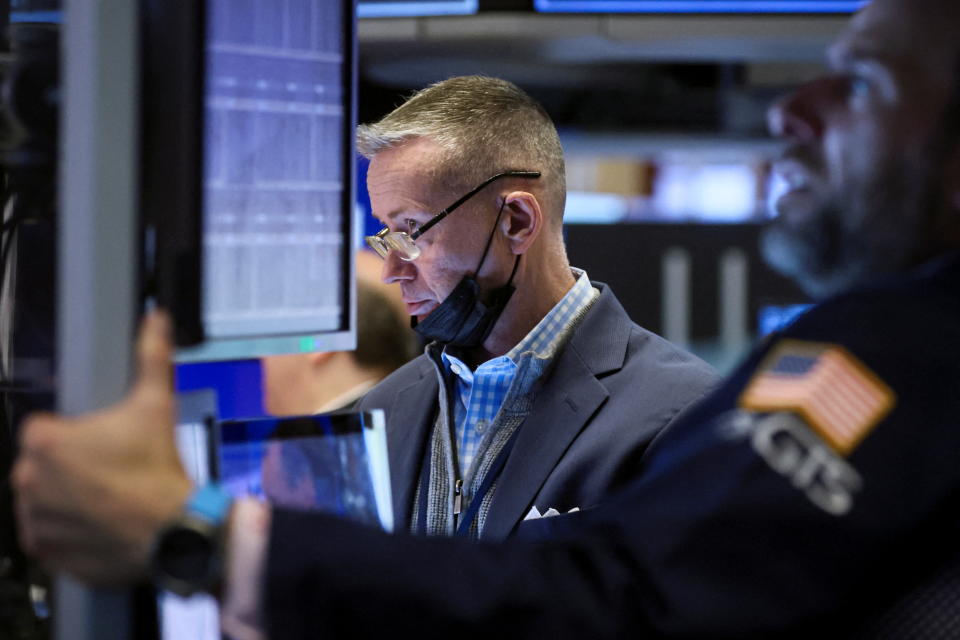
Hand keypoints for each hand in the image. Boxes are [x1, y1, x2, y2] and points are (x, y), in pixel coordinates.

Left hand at [13, 310, 192, 586]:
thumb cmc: (157, 469)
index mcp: (44, 442)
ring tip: (107, 497)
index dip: (77, 435)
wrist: (171, 528)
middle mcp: (28, 479)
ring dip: (66, 497)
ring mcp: (33, 517)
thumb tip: (156, 321)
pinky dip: (66, 530)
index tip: (102, 443)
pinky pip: (46, 535)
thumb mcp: (156, 403)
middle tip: (110, 470)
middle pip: (42, 464)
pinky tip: (98, 521)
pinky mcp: (42, 548)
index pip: (45, 430)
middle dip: (70, 466)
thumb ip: (150, 356)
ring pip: (43, 498)